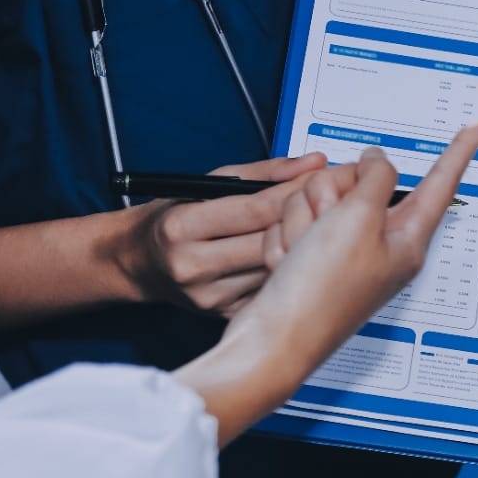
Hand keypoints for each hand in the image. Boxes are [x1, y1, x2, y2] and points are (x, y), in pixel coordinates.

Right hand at [117, 152, 327, 314]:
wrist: (140, 263)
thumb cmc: (176, 218)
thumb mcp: (208, 184)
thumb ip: (264, 173)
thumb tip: (313, 162)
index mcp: (183, 226)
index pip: (254, 209)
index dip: (296, 194)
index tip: (325, 180)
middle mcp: (192, 265)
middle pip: (269, 242)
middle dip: (307, 219)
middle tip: (337, 204)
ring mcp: (209, 296)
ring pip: (275, 269)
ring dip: (305, 249)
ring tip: (327, 230)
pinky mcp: (223, 315)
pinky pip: (269, 289)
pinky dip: (290, 273)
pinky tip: (305, 260)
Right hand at [173, 126, 477, 444]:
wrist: (272, 340)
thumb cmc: (321, 293)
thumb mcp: (358, 219)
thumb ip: (373, 178)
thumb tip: (376, 161)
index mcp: (407, 239)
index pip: (439, 184)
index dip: (458, 151)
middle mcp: (378, 244)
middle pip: (359, 181)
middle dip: (329, 194)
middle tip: (324, 226)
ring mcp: (342, 251)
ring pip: (318, 196)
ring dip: (301, 220)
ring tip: (302, 254)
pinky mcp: (310, 257)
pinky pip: (293, 222)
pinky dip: (285, 240)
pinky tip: (289, 266)